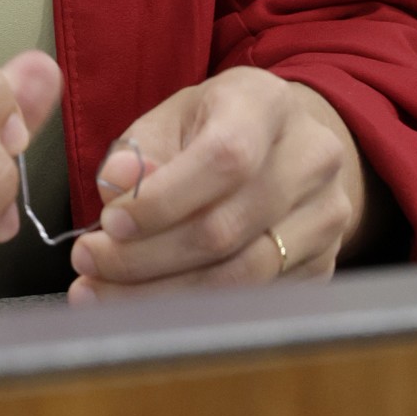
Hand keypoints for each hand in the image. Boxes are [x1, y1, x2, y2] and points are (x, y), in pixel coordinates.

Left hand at [66, 71, 371, 303]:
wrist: (284, 145)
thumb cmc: (214, 126)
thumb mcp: (174, 117)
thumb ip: (141, 150)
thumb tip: (116, 186)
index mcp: (267, 104)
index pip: (223, 159)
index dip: (163, 200)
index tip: (109, 225)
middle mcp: (311, 159)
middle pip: (227, 228)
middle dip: (146, 257)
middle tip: (88, 264)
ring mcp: (328, 217)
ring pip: (243, 277)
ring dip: (163, 294)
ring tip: (102, 292)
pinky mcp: (325, 266)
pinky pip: (256, 302)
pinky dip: (195, 311)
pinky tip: (146, 308)